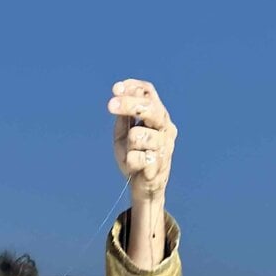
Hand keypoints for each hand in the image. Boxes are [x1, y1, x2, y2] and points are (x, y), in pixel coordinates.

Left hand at [109, 79, 176, 202]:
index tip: (116, 89)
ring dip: (128, 145)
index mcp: (158, 117)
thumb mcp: (123, 134)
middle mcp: (165, 128)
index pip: (149, 93)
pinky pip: (136, 158)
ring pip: (137, 135)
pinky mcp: (159, 165)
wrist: (144, 187)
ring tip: (132, 153)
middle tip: (110, 105)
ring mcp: (165, 146)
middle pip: (150, 108)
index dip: (133, 87)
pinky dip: (130, 162)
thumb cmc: (134, 157)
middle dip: (129, 104)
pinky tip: (135, 167)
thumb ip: (123, 117)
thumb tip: (119, 96)